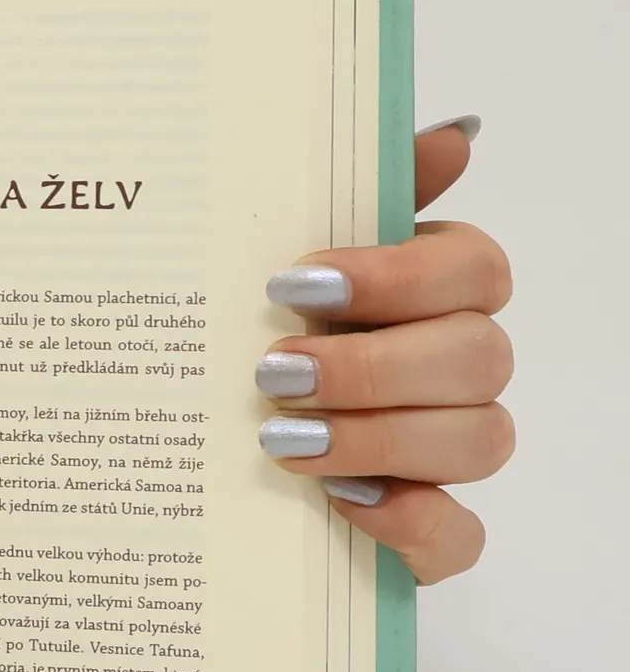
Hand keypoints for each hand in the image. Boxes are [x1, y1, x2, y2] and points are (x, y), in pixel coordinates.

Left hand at [258, 116, 510, 582]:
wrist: (191, 454)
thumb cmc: (252, 333)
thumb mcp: (273, 255)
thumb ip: (359, 194)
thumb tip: (454, 133)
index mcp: (429, 294)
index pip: (474, 268)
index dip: (396, 275)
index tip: (292, 284)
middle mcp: (452, 370)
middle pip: (478, 355)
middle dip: (372, 364)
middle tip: (273, 373)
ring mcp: (445, 455)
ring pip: (479, 439)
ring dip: (379, 436)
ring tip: (280, 437)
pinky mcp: (428, 535)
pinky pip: (461, 537)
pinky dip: (411, 521)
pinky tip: (342, 501)